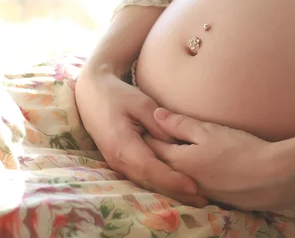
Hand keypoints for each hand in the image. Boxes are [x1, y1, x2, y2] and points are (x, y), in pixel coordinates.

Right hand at [75, 66, 207, 207]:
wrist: (91, 95)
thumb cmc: (116, 95)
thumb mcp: (141, 102)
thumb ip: (159, 123)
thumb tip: (177, 143)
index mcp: (122, 145)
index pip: (150, 169)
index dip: (172, 179)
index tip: (193, 186)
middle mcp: (118, 160)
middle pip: (150, 182)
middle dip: (176, 192)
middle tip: (204, 200)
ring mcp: (118, 164)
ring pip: (146, 183)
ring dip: (171, 192)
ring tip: (197, 199)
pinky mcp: (122, 163)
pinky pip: (143, 178)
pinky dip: (161, 184)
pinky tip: (179, 189)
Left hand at [145, 108, 294, 210]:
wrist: (274, 177)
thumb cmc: (240, 149)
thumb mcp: (208, 130)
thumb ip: (180, 124)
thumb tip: (156, 114)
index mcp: (178, 161)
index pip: (152, 146)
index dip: (148, 133)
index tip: (144, 123)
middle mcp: (183, 181)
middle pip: (161, 165)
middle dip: (156, 151)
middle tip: (155, 136)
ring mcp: (199, 192)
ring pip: (177, 177)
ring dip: (174, 165)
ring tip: (177, 151)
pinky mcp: (215, 199)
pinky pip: (194, 186)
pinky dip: (191, 177)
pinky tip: (201, 169)